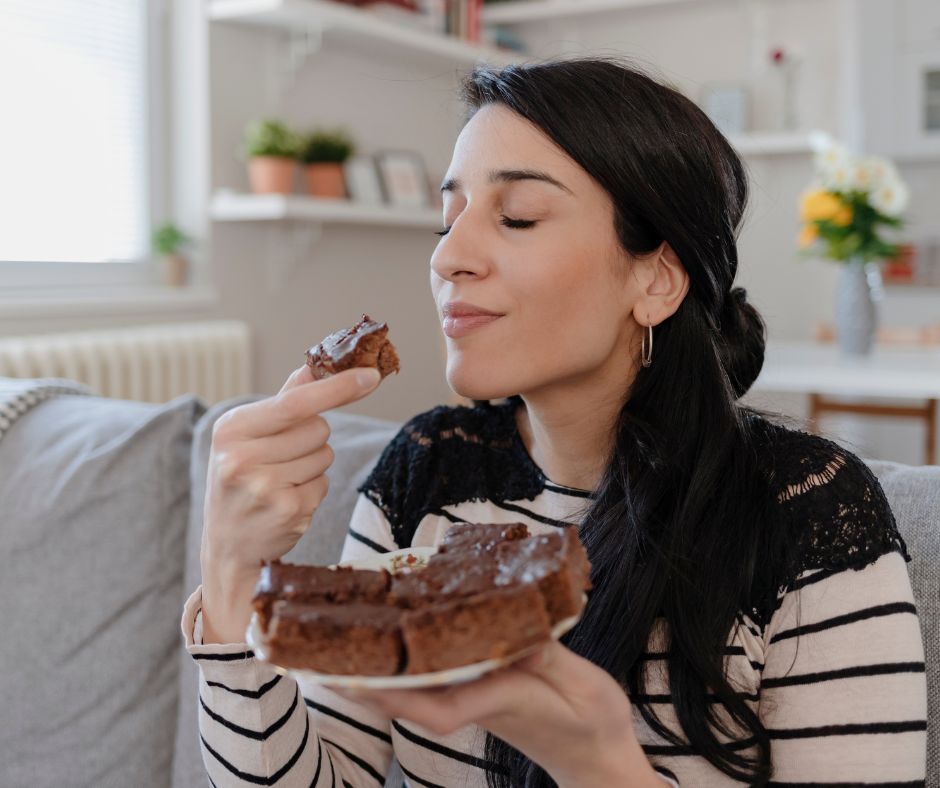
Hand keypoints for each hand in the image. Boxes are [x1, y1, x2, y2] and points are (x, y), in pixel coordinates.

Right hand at [199, 363, 381, 641]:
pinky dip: (314, 490)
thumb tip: (318, 362)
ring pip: (325, 456)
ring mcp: (264, 488)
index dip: (338, 387)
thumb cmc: (242, 478)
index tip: (372, 375)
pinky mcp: (287, 512)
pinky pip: (324, 484)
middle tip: (282, 459)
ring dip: (313, 466)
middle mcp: (241, 457)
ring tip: (281, 482)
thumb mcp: (249, 435)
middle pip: (318, 429)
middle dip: (313, 439)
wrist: (227, 545)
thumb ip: (286, 398)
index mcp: (231, 428)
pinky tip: (287, 501)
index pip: (296, 402)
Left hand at [336, 641, 661, 786]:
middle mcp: (478, 702)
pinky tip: (392, 642)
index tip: (361, 683)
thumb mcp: (586, 689)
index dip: (400, 695)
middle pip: (413, 698)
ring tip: (338, 645)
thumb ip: (553, 660)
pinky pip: (434, 681)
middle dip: (368, 681)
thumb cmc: (595, 726)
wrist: (598, 761)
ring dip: (378, 670)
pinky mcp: (480, 694)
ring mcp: (475, 700)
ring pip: (417, 690)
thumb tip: (520, 630)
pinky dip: (406, 664)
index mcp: (503, 701)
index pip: (442, 707)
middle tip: (319, 662)